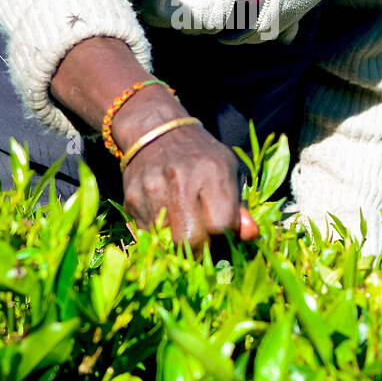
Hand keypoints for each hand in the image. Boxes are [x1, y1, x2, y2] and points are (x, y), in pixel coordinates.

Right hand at [49, 35, 258, 248]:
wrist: (155, 131)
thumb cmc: (200, 155)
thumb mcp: (227, 169)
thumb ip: (239, 205)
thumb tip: (250, 235)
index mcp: (211, 172)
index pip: (221, 225)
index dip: (225, 234)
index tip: (224, 230)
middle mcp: (180, 180)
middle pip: (190, 240)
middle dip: (200, 250)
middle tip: (203, 244)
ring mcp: (152, 192)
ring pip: (167, 243)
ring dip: (178, 245)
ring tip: (184, 230)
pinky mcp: (131, 200)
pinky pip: (147, 235)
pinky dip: (159, 236)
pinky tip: (167, 221)